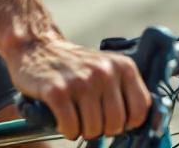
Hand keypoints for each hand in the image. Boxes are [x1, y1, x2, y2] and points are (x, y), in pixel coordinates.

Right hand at [9, 37, 151, 139]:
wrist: (37, 47)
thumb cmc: (76, 66)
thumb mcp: (107, 69)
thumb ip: (124, 90)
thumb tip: (139, 124)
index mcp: (122, 66)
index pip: (140, 109)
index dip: (128, 122)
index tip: (116, 121)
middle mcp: (104, 72)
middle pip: (115, 124)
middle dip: (103, 129)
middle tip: (91, 120)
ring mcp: (80, 81)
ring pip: (93, 129)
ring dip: (83, 131)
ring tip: (76, 118)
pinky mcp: (57, 91)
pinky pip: (70, 126)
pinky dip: (67, 130)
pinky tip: (63, 120)